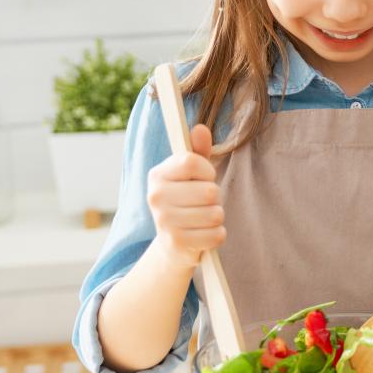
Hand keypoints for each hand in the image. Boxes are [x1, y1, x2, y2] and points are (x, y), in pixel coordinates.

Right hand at [146, 123, 223, 269]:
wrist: (173, 242)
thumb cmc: (188, 199)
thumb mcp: (193, 174)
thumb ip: (199, 151)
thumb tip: (200, 128)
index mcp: (158, 174)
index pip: (192, 162)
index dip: (207, 170)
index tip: (204, 178)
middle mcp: (155, 197)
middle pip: (209, 191)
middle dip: (215, 198)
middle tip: (202, 203)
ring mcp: (164, 221)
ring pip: (215, 214)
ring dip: (216, 216)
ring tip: (202, 217)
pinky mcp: (176, 243)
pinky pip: (217, 234)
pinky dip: (217, 235)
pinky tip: (203, 234)